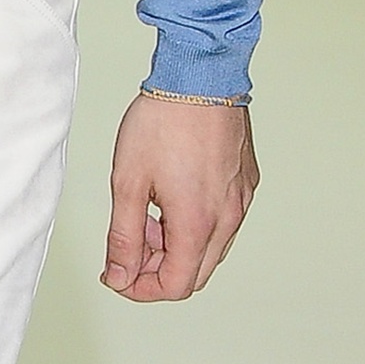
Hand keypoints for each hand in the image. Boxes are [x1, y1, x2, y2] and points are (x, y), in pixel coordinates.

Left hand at [103, 95, 257, 302]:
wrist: (200, 75)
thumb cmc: (162, 122)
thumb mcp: (127, 183)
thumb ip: (123, 237)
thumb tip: (120, 275)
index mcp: (198, 223)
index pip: (176, 285)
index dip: (141, 289)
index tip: (117, 272)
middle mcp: (228, 218)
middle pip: (195, 273)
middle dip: (158, 268)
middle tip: (131, 238)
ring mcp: (241, 200)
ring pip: (211, 249)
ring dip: (176, 245)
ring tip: (149, 210)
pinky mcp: (246, 182)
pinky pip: (223, 221)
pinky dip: (196, 223)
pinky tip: (172, 193)